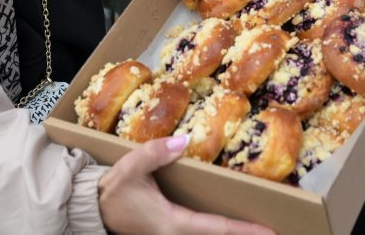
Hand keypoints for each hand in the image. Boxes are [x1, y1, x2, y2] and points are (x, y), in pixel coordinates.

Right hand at [98, 135, 274, 234]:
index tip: (269, 230)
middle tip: (273, 228)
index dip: (244, 230)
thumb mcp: (130, 167)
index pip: (217, 228)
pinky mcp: (170, 229)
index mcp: (172, 223)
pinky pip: (201, 231)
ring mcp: (173, 234)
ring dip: (232, 231)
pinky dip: (218, 228)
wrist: (90, 209)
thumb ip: (156, 152)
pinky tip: (229, 221)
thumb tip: (185, 140)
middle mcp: (176, 234)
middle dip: (244, 233)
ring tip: (258, 226)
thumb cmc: (110, 191)